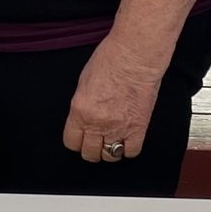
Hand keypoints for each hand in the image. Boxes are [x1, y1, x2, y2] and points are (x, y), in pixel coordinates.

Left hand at [62, 39, 164, 162]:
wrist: (135, 55)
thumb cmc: (109, 60)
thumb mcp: (83, 84)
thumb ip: (82, 107)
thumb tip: (84, 120)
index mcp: (79, 111)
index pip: (72, 142)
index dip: (77, 141)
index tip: (81, 139)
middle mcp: (97, 123)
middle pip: (90, 153)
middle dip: (92, 149)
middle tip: (98, 141)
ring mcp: (118, 128)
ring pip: (110, 156)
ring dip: (111, 150)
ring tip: (114, 140)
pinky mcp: (139, 128)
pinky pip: (131, 151)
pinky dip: (129, 149)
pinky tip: (128, 139)